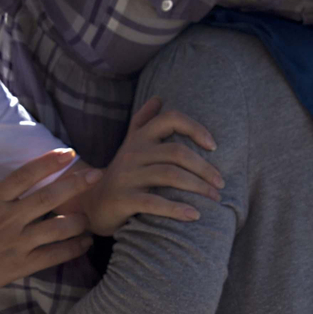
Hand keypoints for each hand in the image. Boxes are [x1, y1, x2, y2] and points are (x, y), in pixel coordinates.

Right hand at [0, 149, 98, 313]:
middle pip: (49, 197)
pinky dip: (74, 248)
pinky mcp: (20, 266)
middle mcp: (7, 220)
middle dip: (77, 184)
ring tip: (88, 217)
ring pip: (58, 228)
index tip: (69, 153)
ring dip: (79, 220)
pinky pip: (55, 255)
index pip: (26, 175)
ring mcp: (15, 244)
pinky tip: (84, 242)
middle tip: (97, 175)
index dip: (50, 162)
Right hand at [78, 97, 221, 235]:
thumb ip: (143, 121)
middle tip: (220, 185)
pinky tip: (194, 215)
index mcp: (140, 138)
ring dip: (198, 187)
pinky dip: (177, 209)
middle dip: (204, 168)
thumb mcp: (130, 145)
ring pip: (170, 175)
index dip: (195, 128)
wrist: (91, 205)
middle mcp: (133, 152)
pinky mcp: (122, 198)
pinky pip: (154, 202)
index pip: (170, 119)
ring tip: (215, 199)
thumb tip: (158, 98)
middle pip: (177, 152)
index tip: (214, 146)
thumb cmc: (122, 174)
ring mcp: (127, 175)